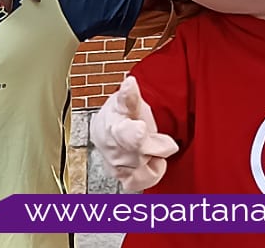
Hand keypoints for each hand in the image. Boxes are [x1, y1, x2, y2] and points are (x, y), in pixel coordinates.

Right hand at [89, 76, 178, 191]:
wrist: (107, 130)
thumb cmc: (122, 115)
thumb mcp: (127, 102)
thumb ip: (130, 96)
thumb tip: (129, 82)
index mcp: (114, 126)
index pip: (124, 134)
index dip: (134, 134)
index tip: (141, 130)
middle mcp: (113, 149)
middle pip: (142, 153)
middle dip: (155, 145)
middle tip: (156, 136)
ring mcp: (117, 165)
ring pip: (144, 170)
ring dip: (153, 159)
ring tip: (150, 147)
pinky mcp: (122, 178)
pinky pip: (141, 183)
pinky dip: (150, 173)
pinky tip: (150, 161)